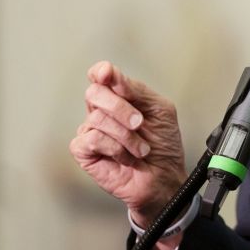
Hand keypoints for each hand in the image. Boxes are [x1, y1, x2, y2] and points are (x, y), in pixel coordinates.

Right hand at [70, 60, 186, 226]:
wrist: (165, 177)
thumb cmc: (163, 145)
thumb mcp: (160, 109)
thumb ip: (136, 90)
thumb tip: (111, 74)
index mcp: (120, 97)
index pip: (100, 75)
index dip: (101, 72)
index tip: (107, 73)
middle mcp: (103, 111)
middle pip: (94, 92)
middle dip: (119, 107)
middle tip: (138, 123)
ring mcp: (91, 130)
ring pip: (97, 119)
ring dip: (126, 136)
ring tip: (139, 149)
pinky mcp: (84, 151)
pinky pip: (92, 139)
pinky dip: (114, 148)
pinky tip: (125, 157)